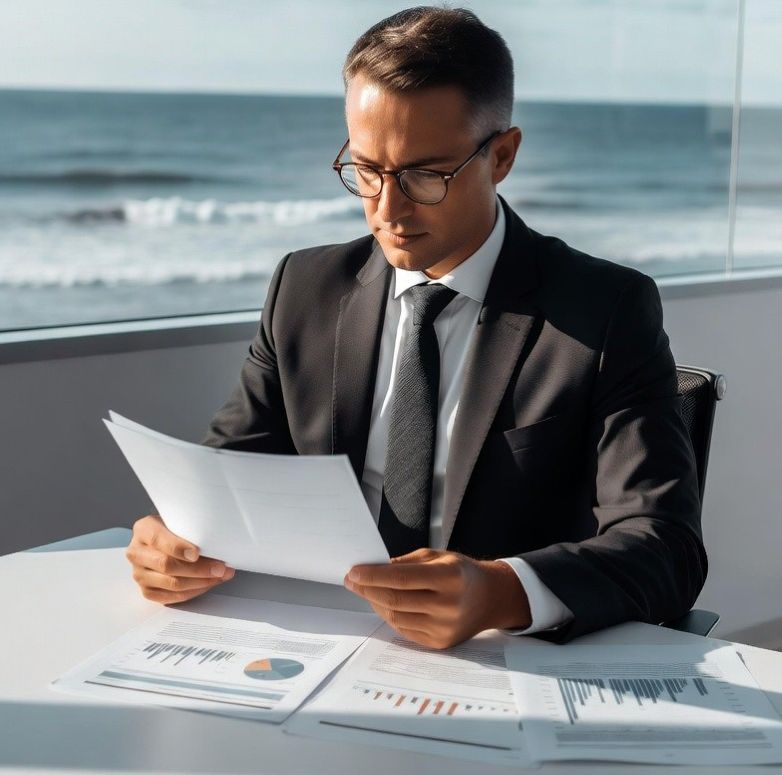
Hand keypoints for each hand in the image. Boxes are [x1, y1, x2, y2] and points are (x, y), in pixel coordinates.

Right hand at [126, 514, 234, 603]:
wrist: (162, 540)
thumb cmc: (175, 529)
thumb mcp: (178, 520)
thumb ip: (190, 529)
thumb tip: (217, 543)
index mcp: (143, 530)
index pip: (158, 540)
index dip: (178, 548)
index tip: (197, 553)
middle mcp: (137, 553)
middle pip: (167, 565)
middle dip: (199, 569)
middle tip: (220, 568)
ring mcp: (139, 574)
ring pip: (172, 584)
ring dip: (201, 582)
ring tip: (221, 576)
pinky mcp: (147, 591)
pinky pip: (172, 597)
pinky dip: (194, 592)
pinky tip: (209, 584)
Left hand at [344, 548, 530, 648]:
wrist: (491, 598)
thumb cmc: (461, 572)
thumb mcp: (438, 556)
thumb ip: (407, 563)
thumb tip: (374, 570)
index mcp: (450, 577)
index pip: (401, 578)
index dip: (373, 576)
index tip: (353, 572)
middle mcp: (448, 605)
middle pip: (395, 599)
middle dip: (367, 589)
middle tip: (352, 581)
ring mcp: (444, 628)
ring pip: (396, 617)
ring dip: (375, 603)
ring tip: (366, 590)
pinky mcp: (440, 643)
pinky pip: (404, 630)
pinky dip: (389, 616)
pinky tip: (382, 604)